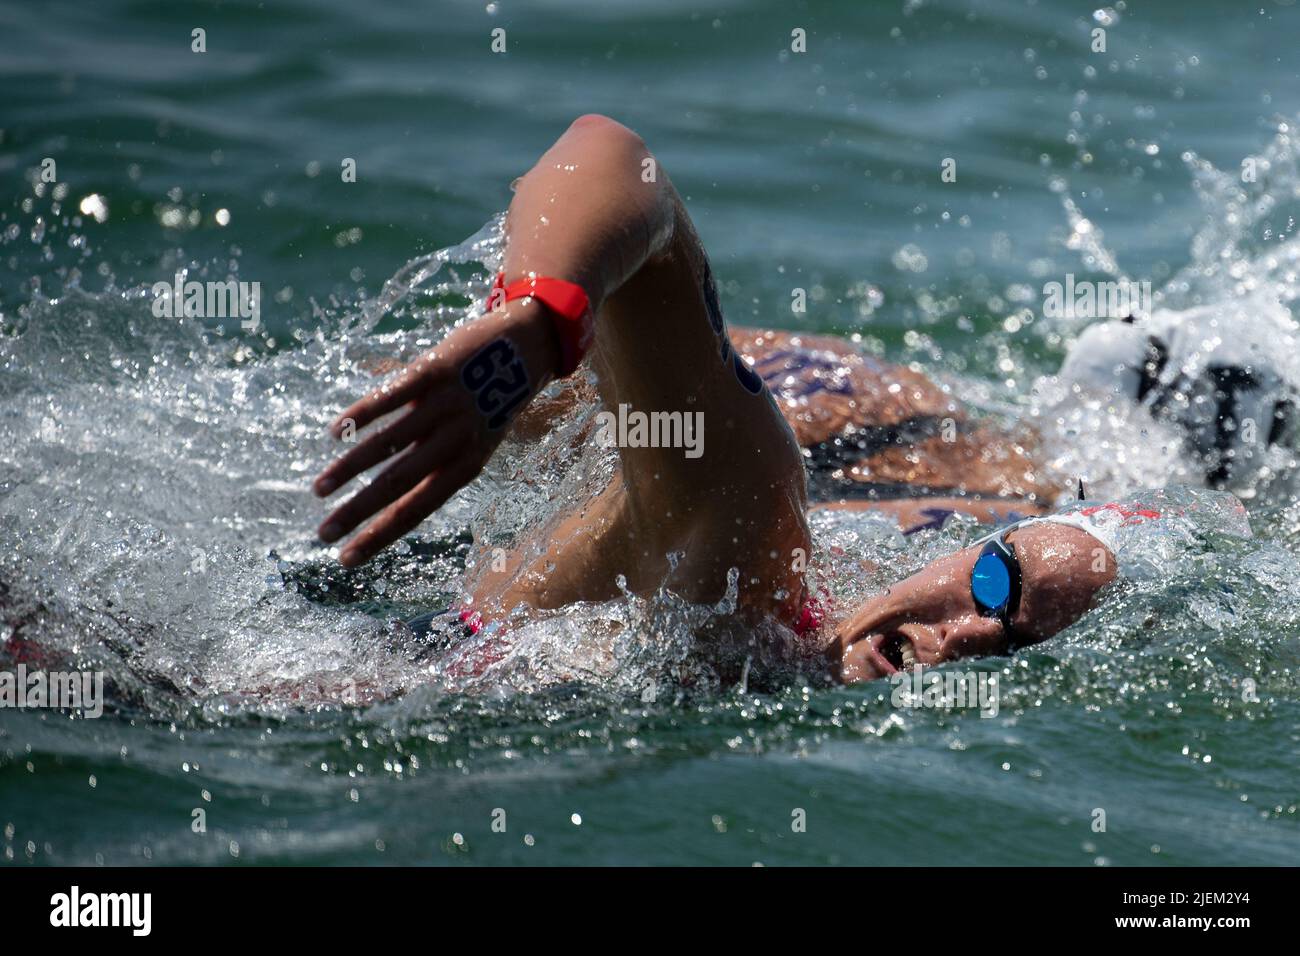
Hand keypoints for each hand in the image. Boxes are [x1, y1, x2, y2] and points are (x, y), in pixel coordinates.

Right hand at [313, 302, 557, 566]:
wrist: (526, 347)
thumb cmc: (490, 402)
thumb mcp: (473, 442)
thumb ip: (434, 465)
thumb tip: (384, 496)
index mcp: (465, 466)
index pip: (415, 511)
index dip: (379, 536)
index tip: (345, 559)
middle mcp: (456, 441)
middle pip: (397, 485)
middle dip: (356, 513)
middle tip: (322, 534)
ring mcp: (445, 406)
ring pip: (388, 444)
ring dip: (349, 469)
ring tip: (319, 489)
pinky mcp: (434, 371)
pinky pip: (391, 397)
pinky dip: (362, 415)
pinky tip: (335, 432)